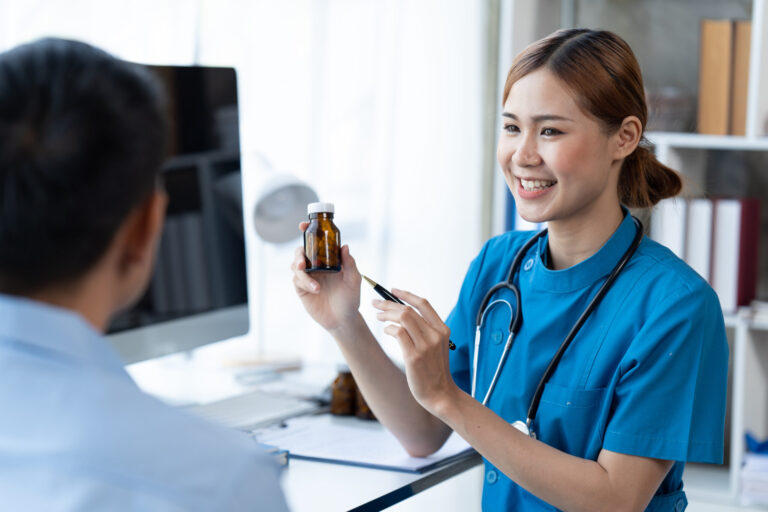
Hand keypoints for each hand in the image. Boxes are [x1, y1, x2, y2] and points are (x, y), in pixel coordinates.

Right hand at [291, 221, 361, 331]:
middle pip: (301, 251)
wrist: (343, 320)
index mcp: (329, 260)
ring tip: (315, 284)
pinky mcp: (302, 289)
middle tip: (303, 262)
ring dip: (302, 271)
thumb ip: (350, 264)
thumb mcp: (354, 280)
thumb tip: (344, 246)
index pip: (316, 242)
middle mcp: (316, 265)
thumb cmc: (350, 299)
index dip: (308, 231)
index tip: (303, 225)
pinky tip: (316, 290)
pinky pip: (297, 280)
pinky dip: (305, 283)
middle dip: (299, 254)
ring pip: (295, 265)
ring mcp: (308, 277)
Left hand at [373, 289, 457, 414]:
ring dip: (386, 314)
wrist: (441, 394)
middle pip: (409, 309)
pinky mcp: (414, 356)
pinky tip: (386, 331)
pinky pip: (398, 333)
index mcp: (443, 329)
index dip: (406, 294)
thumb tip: (403, 314)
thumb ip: (426, 330)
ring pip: (403, 317)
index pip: (423, 304)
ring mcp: (426, 345)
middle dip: (388, 303)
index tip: (392, 290)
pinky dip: (389, 329)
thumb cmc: (435, 371)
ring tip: (378, 317)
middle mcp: (436, 334)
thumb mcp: (437, 346)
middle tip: (376, 304)